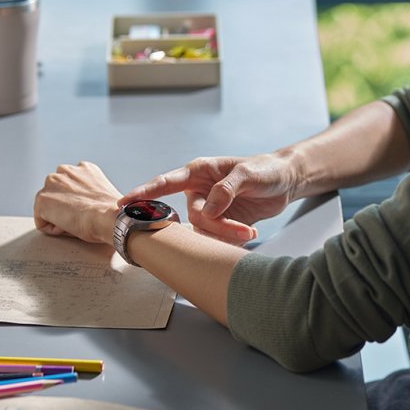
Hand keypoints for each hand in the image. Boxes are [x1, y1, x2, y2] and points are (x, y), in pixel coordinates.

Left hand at [34, 161, 122, 244]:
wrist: (108, 217)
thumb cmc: (111, 212)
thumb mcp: (102, 193)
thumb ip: (89, 192)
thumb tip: (81, 207)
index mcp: (83, 168)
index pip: (70, 186)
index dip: (78, 203)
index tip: (87, 211)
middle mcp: (65, 170)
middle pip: (57, 193)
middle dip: (64, 206)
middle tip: (80, 218)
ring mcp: (52, 183)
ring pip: (48, 206)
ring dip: (57, 216)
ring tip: (75, 222)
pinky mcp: (42, 199)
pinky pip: (41, 220)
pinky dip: (52, 228)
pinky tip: (68, 227)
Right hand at [122, 154, 299, 245]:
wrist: (285, 181)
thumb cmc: (265, 169)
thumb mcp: (247, 173)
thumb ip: (226, 189)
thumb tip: (209, 209)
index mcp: (198, 172)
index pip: (165, 182)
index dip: (143, 192)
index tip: (123, 203)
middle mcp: (199, 192)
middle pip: (194, 217)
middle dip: (218, 227)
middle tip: (243, 231)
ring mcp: (209, 209)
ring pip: (204, 232)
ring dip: (227, 235)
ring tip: (250, 232)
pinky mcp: (220, 223)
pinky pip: (215, 238)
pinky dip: (231, 240)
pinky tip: (247, 233)